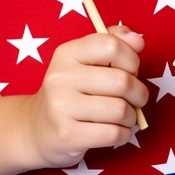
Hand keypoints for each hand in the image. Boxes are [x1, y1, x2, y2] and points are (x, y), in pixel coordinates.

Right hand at [28, 25, 147, 167]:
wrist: (36, 130)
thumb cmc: (72, 91)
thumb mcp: (86, 60)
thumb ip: (114, 41)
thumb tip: (138, 39)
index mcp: (67, 53)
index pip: (111, 45)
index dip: (132, 59)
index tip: (131, 70)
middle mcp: (60, 77)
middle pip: (121, 81)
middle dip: (138, 93)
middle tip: (135, 98)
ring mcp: (61, 107)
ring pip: (120, 110)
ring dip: (131, 116)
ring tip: (123, 116)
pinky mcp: (67, 135)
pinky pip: (113, 134)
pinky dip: (124, 134)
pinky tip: (115, 131)